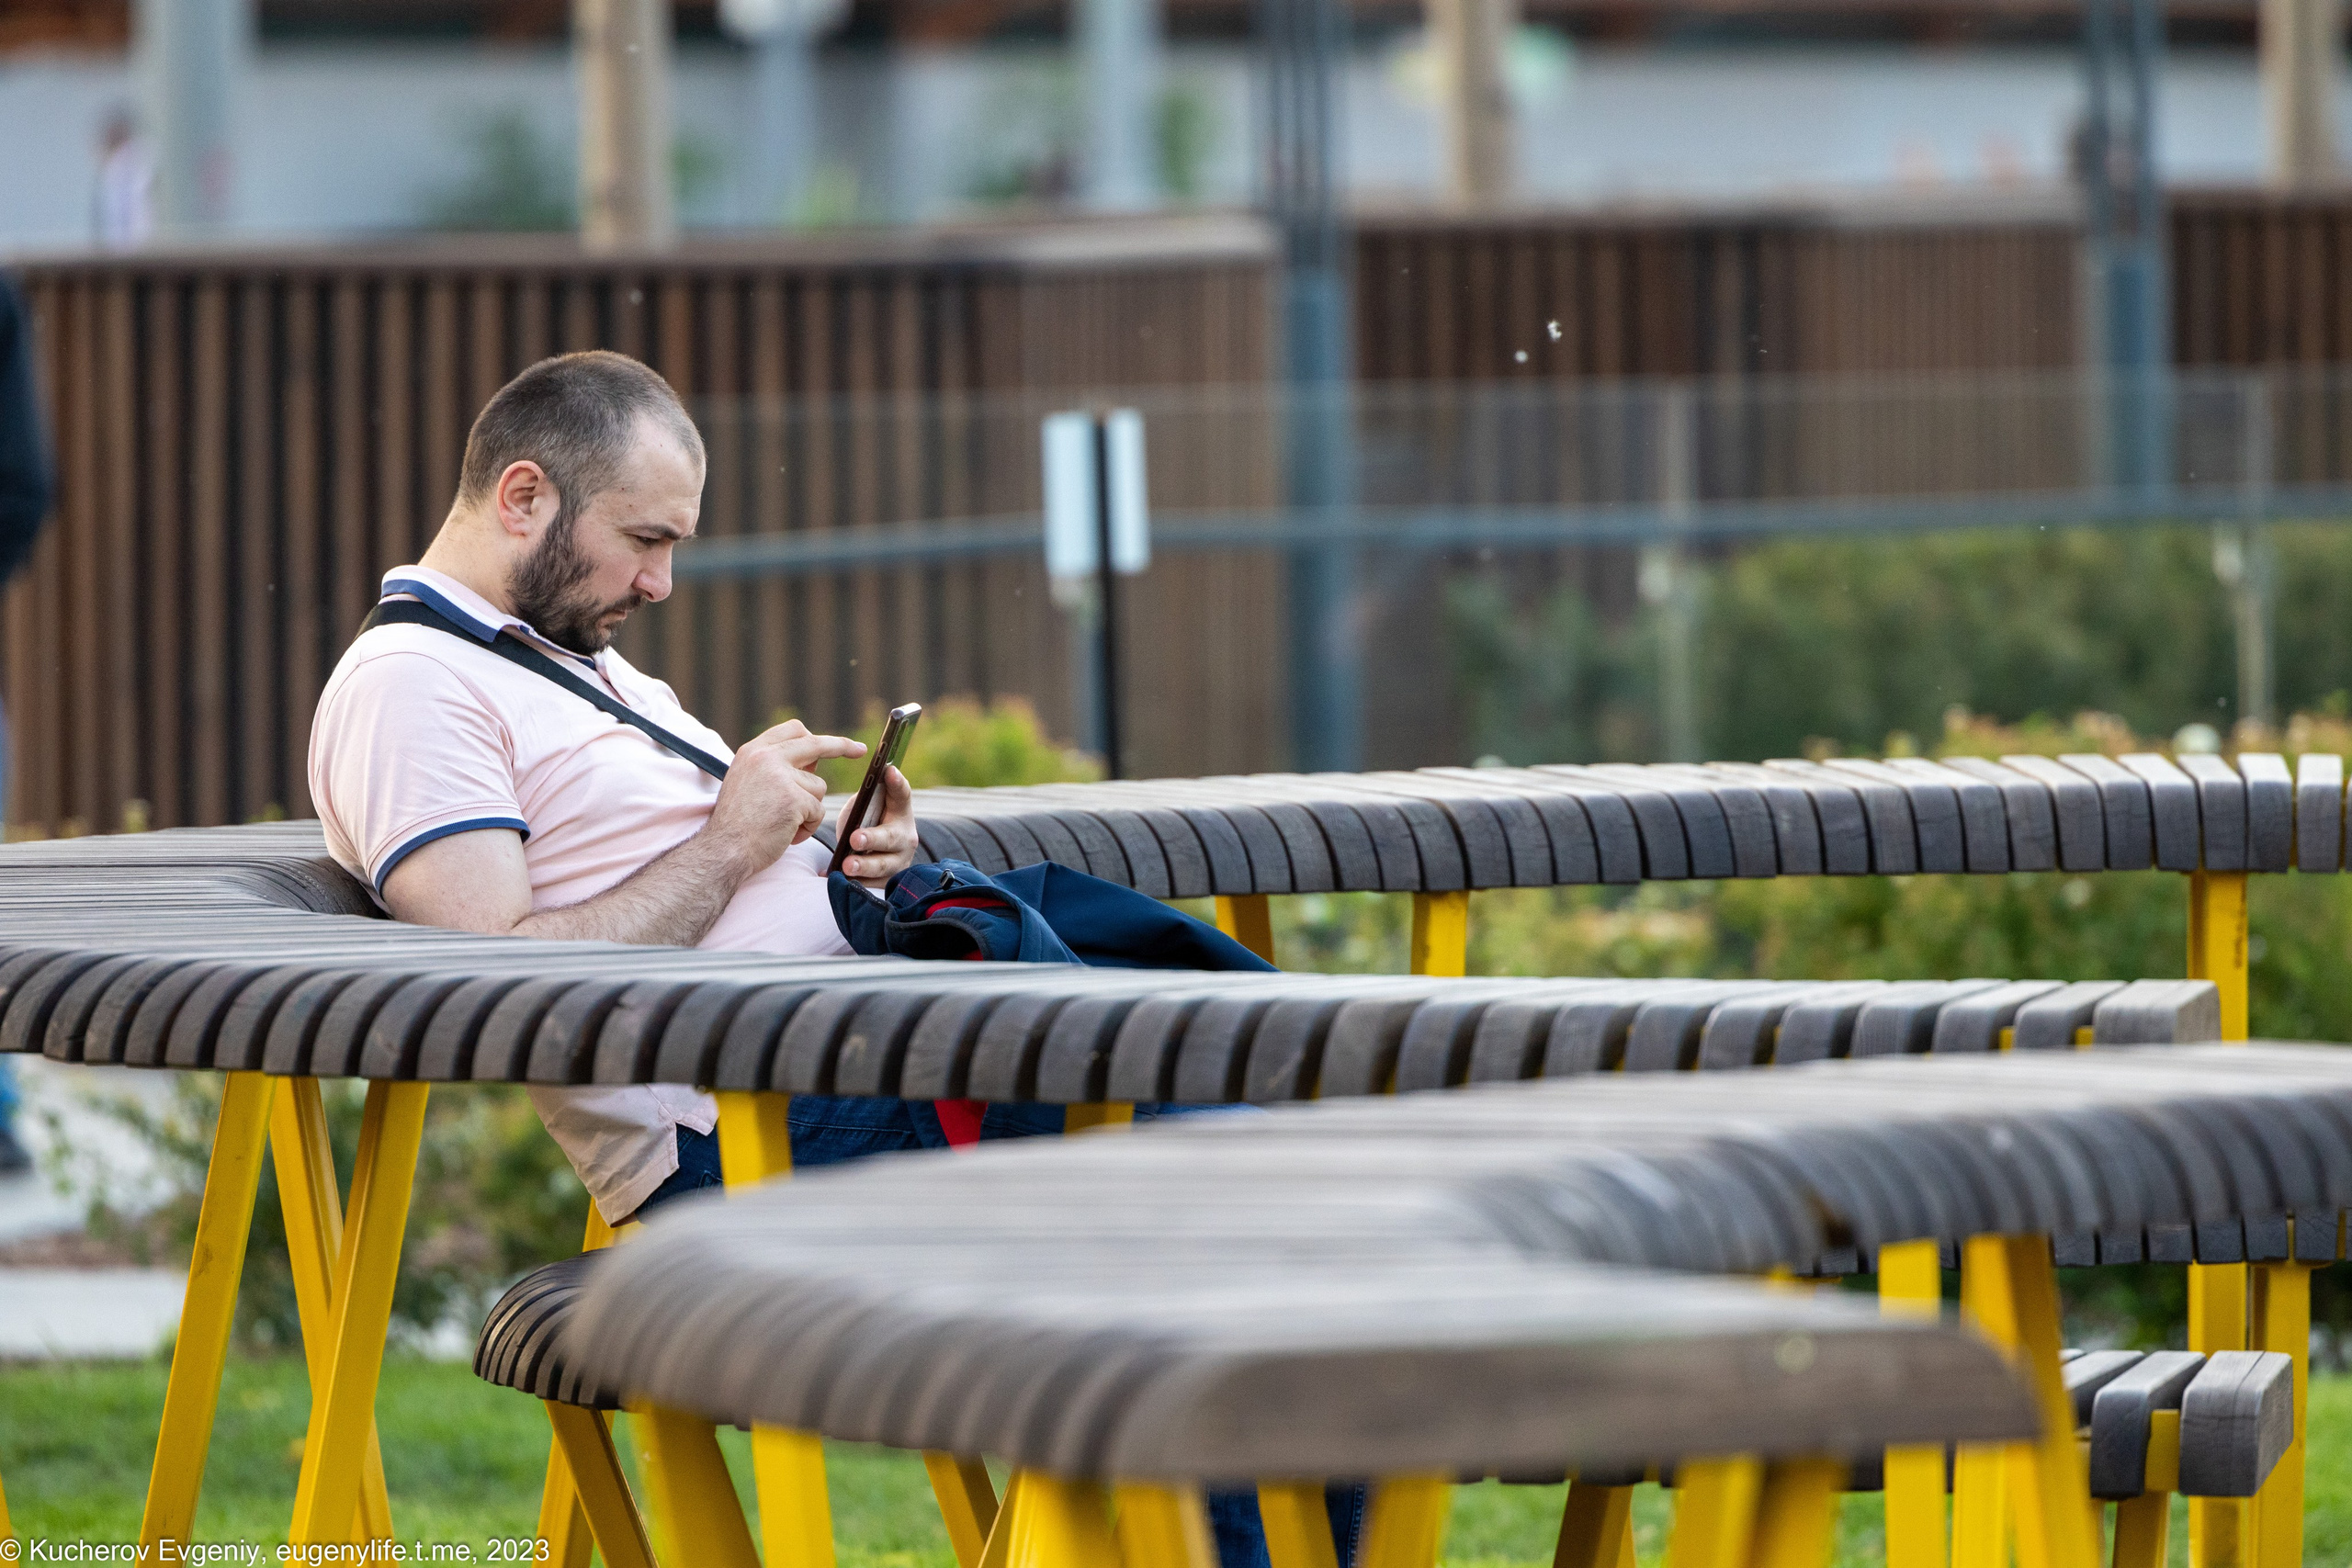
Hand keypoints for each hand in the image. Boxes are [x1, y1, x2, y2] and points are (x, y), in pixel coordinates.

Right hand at [704, 719, 865, 870]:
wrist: (723, 850)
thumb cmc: (736, 825)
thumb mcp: (747, 784)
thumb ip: (775, 769)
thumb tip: (813, 763)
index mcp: (753, 751)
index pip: (792, 730)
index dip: (815, 737)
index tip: (834, 741)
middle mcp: (766, 757)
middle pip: (815, 744)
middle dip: (842, 746)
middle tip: (860, 750)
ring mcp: (780, 776)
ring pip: (818, 788)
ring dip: (809, 810)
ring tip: (783, 824)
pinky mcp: (794, 799)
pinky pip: (818, 811)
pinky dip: (807, 827)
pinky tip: (787, 834)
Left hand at [838, 765, 917, 886]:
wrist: (871, 854)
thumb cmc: (866, 823)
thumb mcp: (865, 808)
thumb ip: (864, 800)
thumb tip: (860, 796)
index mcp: (899, 810)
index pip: (901, 794)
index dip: (897, 783)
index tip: (888, 770)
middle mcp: (905, 835)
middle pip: (891, 837)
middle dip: (872, 838)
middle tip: (855, 838)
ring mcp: (899, 860)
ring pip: (883, 864)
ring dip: (864, 865)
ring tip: (846, 865)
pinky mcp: (890, 880)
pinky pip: (874, 884)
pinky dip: (856, 884)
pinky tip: (839, 880)